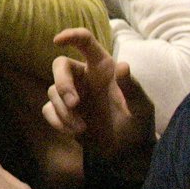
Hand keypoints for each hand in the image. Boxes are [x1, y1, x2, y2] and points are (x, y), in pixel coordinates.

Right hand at [43, 28, 153, 160]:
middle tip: (74, 103)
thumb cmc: (138, 124)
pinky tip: (73, 132)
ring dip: (64, 110)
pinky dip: (58, 121)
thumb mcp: (141, 107)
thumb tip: (123, 65)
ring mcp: (72, 94)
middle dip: (62, 83)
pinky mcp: (63, 113)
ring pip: (52, 90)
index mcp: (102, 67)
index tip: (58, 40)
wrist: (128, 152)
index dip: (71, 36)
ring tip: (81, 128)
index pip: (85, 42)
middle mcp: (84, 77)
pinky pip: (48, 109)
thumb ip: (131, 87)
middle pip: (60, 65)